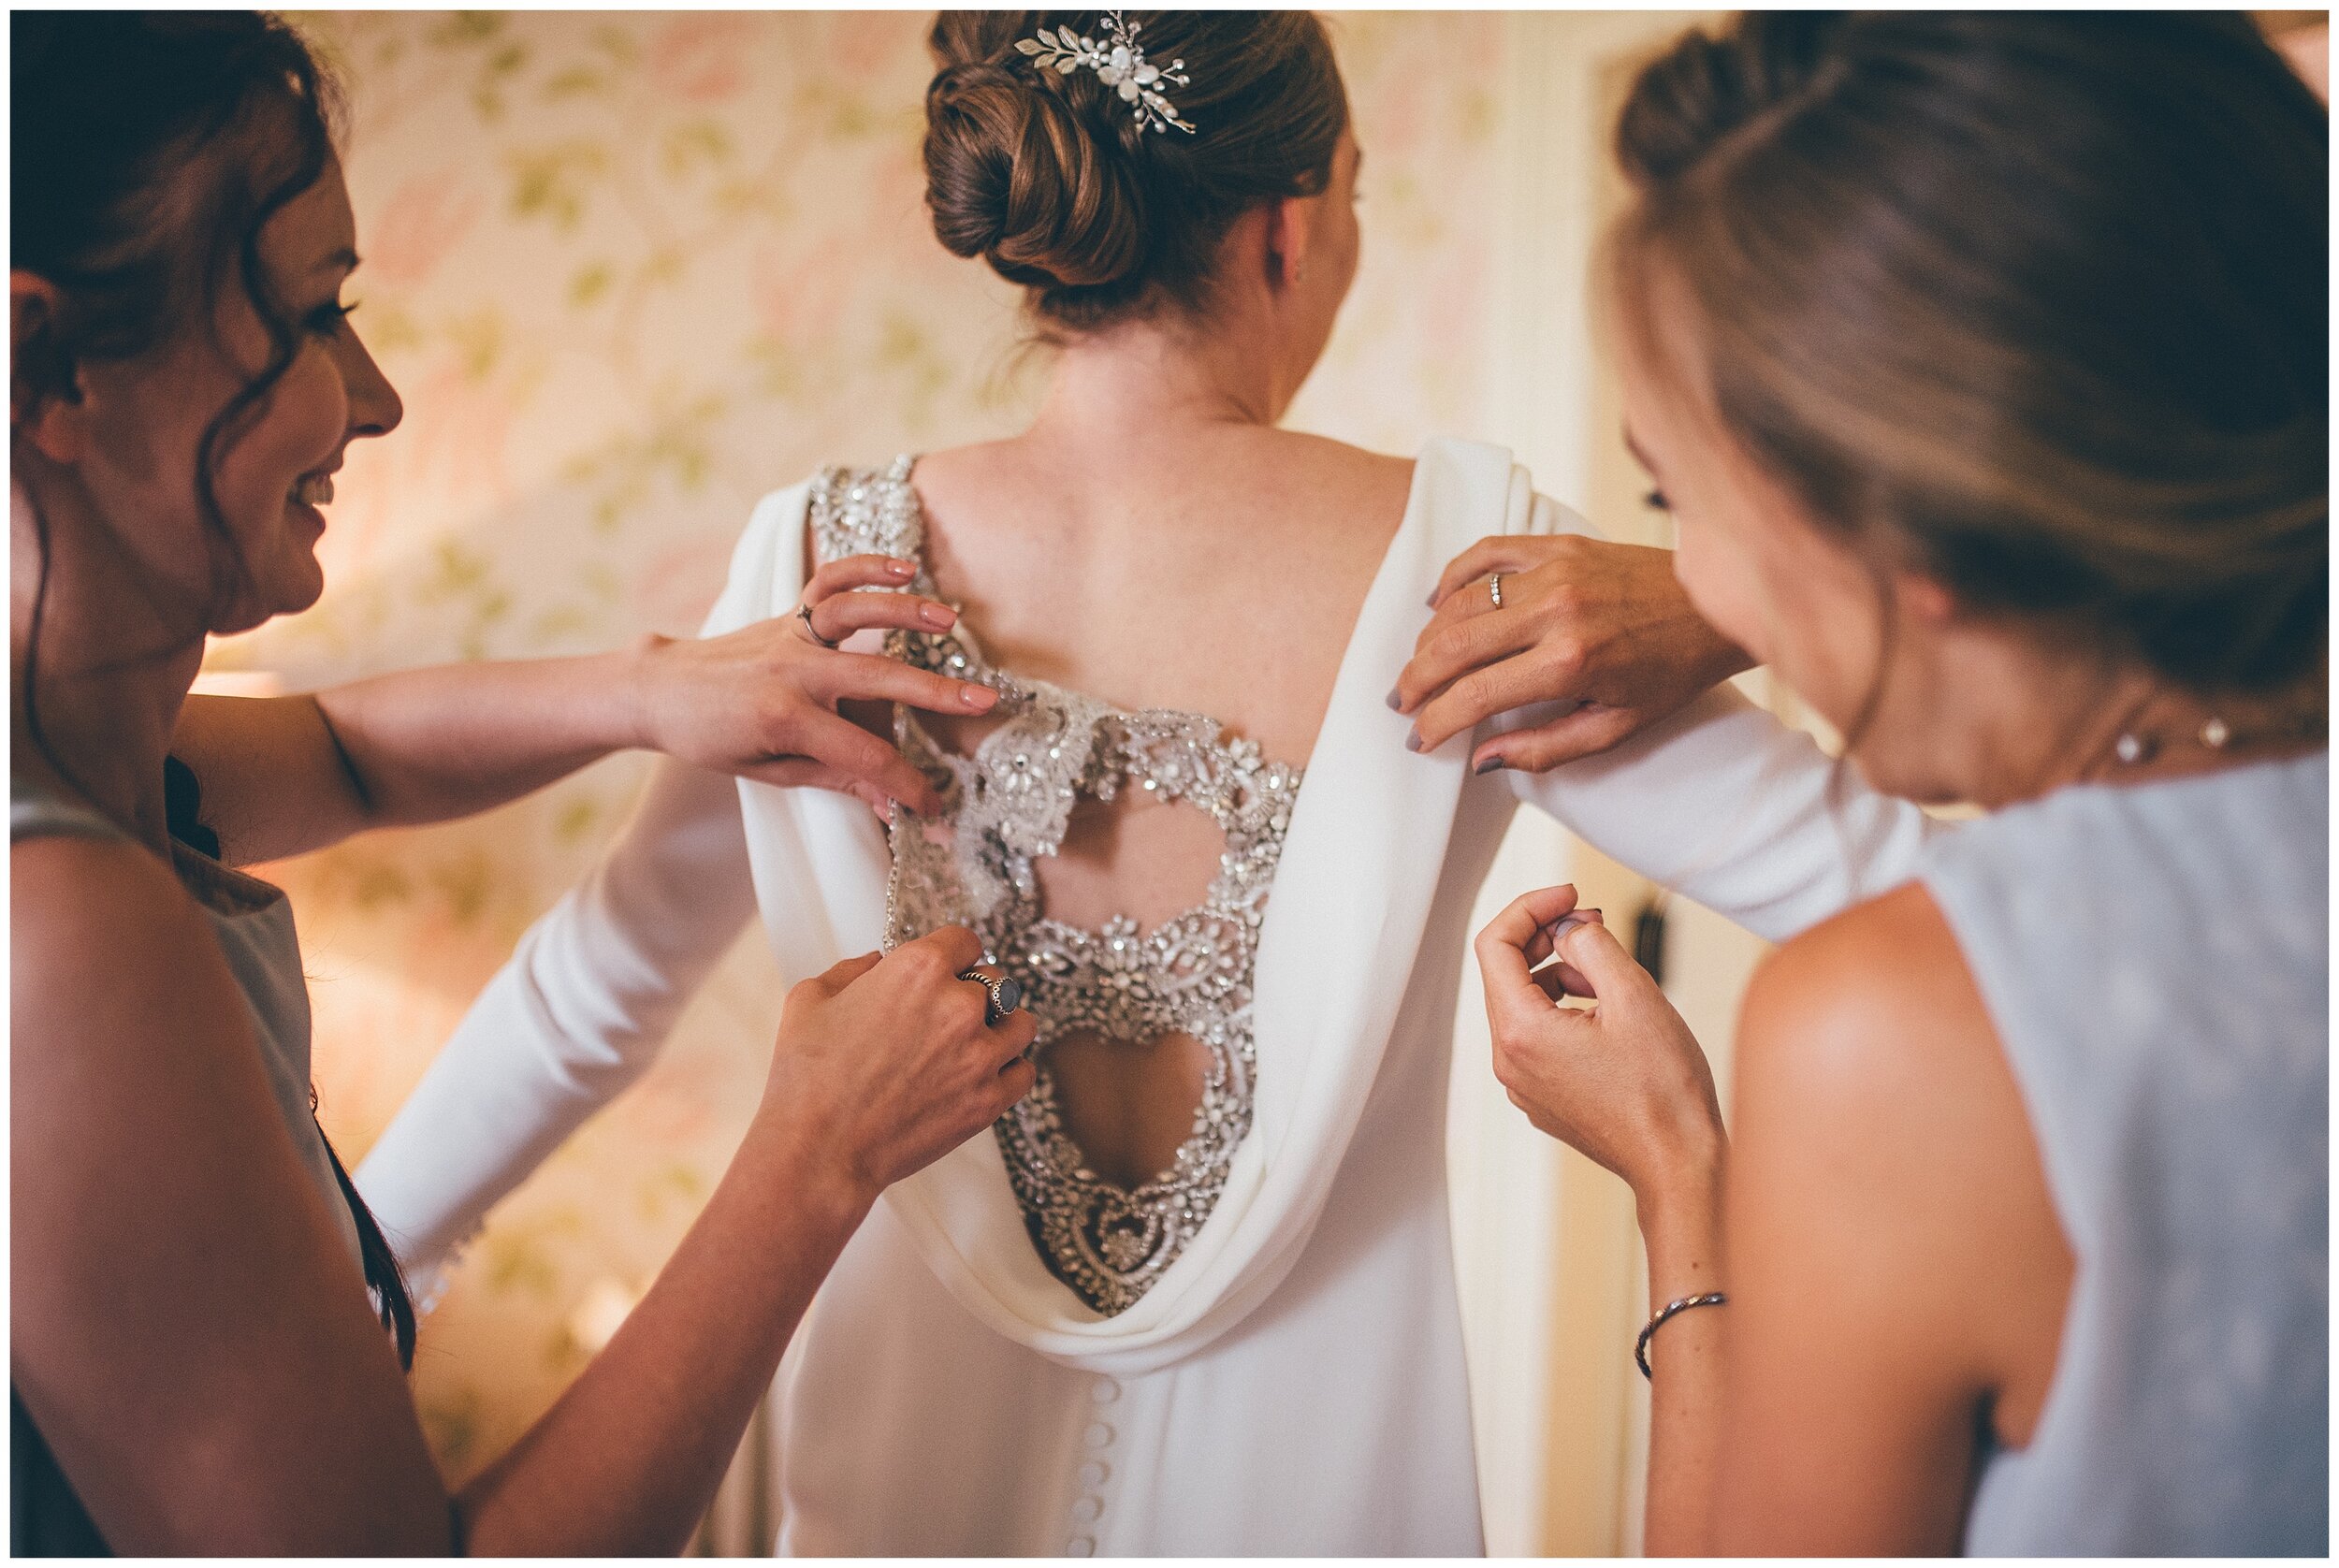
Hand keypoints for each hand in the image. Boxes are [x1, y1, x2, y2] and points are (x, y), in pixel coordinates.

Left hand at [628, 554, 998, 815]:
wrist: (662, 690)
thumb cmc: (714, 738)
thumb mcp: (772, 771)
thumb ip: (837, 779)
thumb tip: (893, 804)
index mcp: (784, 718)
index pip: (864, 756)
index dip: (904, 784)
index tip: (933, 805)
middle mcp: (792, 670)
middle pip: (875, 681)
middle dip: (934, 695)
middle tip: (983, 703)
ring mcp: (791, 635)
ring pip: (854, 614)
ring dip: (904, 611)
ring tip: (951, 619)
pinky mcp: (790, 614)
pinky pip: (830, 582)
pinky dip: (864, 568)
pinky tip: (904, 568)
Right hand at [759, 925, 1038, 1205]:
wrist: (818, 1150)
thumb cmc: (807, 1077)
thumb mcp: (810, 998)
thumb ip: (852, 969)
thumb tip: (877, 961)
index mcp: (919, 968)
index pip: (965, 941)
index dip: (952, 955)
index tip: (946, 970)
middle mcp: (959, 1005)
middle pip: (995, 981)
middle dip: (973, 993)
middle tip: (947, 1016)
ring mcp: (980, 1054)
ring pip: (1020, 1023)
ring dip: (1002, 1028)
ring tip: (976, 1042)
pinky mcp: (989, 1100)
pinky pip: (1024, 1072)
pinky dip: (1009, 1070)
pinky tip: (986, 1074)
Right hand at [1393, 535, 1752, 772]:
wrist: (1716, 605)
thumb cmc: (1672, 672)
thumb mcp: (1616, 728)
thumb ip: (1545, 749)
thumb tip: (1482, 761)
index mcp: (1570, 663)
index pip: (1477, 695)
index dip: (1437, 721)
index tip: (1419, 738)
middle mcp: (1555, 611)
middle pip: (1455, 646)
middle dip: (1417, 680)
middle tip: (1401, 702)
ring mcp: (1554, 571)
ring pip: (1461, 601)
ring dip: (1429, 638)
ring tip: (1419, 665)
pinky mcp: (1558, 545)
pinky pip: (1486, 554)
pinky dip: (1453, 578)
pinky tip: (1439, 603)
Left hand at [1476, 884, 1724, 1210]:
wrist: (1680, 1163)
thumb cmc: (1665, 1091)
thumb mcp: (1633, 995)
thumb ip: (1590, 943)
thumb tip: (1566, 924)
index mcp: (1520, 1032)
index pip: (1494, 944)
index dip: (1530, 907)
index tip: (1570, 895)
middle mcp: (1509, 1061)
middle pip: (1505, 973)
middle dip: (1547, 937)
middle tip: (1595, 922)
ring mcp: (1523, 1083)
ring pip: (1523, 1003)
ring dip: (1558, 972)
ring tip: (1609, 971)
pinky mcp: (1544, 1096)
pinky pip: (1538, 1035)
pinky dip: (1563, 1007)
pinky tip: (1607, 1008)